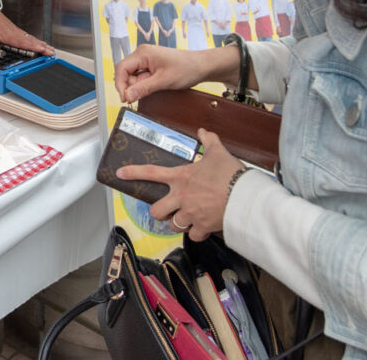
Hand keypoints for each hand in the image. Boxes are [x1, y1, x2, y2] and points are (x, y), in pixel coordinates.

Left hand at [0, 9, 53, 55]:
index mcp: (6, 35)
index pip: (22, 43)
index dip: (33, 47)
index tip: (43, 50)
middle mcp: (13, 32)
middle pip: (30, 41)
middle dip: (42, 47)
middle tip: (52, 52)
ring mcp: (14, 30)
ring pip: (30, 38)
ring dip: (40, 44)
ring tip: (50, 48)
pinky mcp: (14, 29)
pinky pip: (26, 36)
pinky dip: (34, 40)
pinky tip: (38, 43)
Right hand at [114, 44, 220, 102]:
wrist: (203, 66)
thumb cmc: (187, 68)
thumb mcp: (164, 81)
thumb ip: (143, 88)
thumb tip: (127, 96)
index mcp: (142, 53)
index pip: (121, 68)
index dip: (120, 85)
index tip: (125, 99)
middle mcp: (142, 54)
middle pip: (125, 73)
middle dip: (132, 86)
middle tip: (143, 94)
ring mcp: (146, 59)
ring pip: (133, 76)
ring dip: (140, 86)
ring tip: (156, 87)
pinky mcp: (151, 65)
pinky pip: (141, 76)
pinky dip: (145, 84)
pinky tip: (156, 86)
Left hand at [116, 129, 243, 240]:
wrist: (246, 196)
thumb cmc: (231, 174)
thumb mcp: (218, 152)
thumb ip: (208, 140)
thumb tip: (203, 131)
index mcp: (180, 177)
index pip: (150, 172)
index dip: (133, 172)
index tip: (120, 173)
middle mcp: (181, 197)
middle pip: (156, 211)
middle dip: (159, 212)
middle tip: (166, 210)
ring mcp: (190, 214)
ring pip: (173, 225)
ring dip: (178, 223)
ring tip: (186, 220)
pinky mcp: (202, 227)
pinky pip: (193, 235)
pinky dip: (196, 233)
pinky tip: (202, 228)